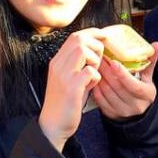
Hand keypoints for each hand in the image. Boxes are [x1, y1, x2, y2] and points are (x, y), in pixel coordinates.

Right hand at [38, 29, 105, 150]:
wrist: (53, 125)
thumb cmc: (65, 102)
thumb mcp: (69, 78)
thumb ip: (80, 65)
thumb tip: (98, 53)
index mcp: (57, 61)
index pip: (74, 36)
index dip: (92, 33)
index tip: (104, 36)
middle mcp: (58, 64)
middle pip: (79, 39)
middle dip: (95, 45)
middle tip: (99, 60)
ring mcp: (63, 75)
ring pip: (84, 50)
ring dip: (95, 60)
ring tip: (94, 73)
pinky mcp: (71, 87)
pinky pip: (90, 71)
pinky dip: (96, 77)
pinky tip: (92, 85)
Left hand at [92, 42, 157, 119]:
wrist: (136, 112)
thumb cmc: (141, 89)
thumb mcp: (147, 77)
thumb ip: (150, 61)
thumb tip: (156, 44)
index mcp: (147, 95)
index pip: (134, 85)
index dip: (123, 74)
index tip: (113, 62)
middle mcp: (136, 105)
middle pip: (118, 87)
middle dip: (107, 71)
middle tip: (100, 57)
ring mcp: (123, 111)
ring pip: (107, 93)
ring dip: (100, 77)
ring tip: (95, 65)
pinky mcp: (111, 114)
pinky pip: (100, 99)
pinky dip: (96, 87)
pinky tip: (94, 77)